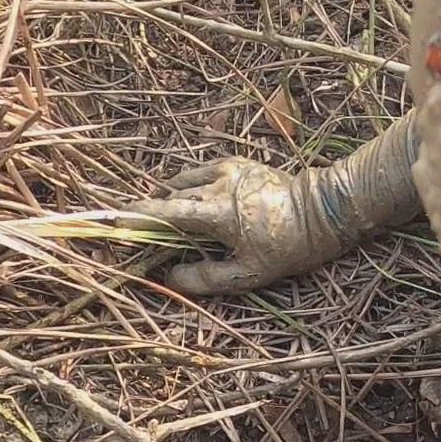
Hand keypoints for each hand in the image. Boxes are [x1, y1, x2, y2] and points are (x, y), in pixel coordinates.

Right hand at [128, 158, 344, 294]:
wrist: (326, 210)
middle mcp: (216, 184)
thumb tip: (170, 278)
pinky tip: (194, 202)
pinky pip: (200, 173)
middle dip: (152, 213)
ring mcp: (227, 169)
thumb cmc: (289, 246)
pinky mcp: (237, 163)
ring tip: (167, 218)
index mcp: (216, 212)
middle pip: (169, 197)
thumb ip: (206, 278)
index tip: (114, 223)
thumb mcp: (249, 273)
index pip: (163, 211)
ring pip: (183, 182)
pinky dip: (190, 186)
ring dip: (170, 198)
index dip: (136, 218)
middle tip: (142, 231)